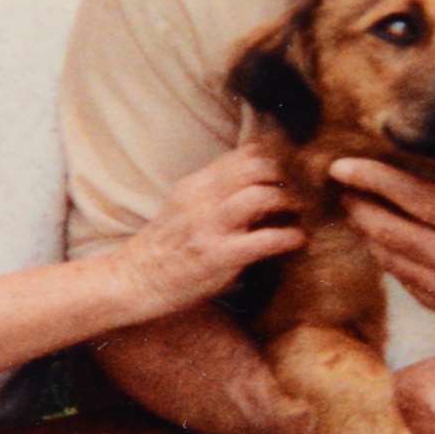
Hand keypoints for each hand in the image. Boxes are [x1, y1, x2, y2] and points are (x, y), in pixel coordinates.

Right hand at [111, 145, 304, 315]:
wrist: (134, 280)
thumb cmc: (165, 248)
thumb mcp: (184, 208)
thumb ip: (215, 193)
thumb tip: (257, 184)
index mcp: (196, 184)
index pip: (244, 153)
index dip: (276, 158)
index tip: (294, 170)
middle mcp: (202, 198)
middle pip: (256, 166)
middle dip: (287, 176)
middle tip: (301, 192)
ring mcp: (210, 226)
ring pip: (261, 195)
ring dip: (289, 203)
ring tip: (299, 214)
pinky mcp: (219, 256)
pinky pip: (265, 239)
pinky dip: (289, 237)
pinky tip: (297, 241)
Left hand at [333, 156, 434, 350]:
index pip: (410, 198)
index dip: (372, 178)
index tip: (342, 164)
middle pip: (388, 230)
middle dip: (359, 203)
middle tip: (341, 182)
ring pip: (392, 260)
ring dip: (369, 231)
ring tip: (357, 207)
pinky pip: (408, 285)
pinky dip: (389, 260)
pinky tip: (386, 243)